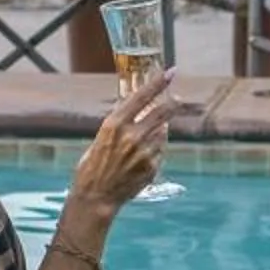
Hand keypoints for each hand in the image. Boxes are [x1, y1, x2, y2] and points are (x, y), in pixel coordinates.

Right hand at [70, 66, 175, 214]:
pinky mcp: (152, 167)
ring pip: (162, 133)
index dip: (158, 83)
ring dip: (157, 132)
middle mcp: (132, 136)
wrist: (96, 197)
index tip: (171, 72)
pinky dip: (154, 151)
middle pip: (163, 112)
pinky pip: (159, 152)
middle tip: (177, 99)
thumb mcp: (101, 138)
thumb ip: (122, 124)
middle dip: (172, 103)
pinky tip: (138, 161)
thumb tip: (140, 112)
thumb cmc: (92, 166)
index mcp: (114, 124)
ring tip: (139, 145)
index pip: (142, 97)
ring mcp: (145, 152)